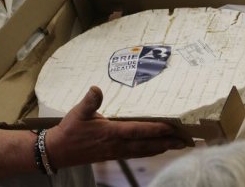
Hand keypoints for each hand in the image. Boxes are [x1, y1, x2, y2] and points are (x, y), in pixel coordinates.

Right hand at [45, 86, 190, 168]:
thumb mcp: (78, 112)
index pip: (138, 131)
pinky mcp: (113, 155)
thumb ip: (90, 101)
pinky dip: (149, 152)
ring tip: (177, 145)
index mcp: (110, 133)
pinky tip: (156, 150)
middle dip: (166, 142)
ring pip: (143, 151)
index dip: (155, 130)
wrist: (59, 151)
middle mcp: (116, 145)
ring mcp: (116, 152)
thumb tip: (96, 89)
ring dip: (161, 148)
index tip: (171, 127)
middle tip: (185, 140)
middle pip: (147, 145)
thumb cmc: (69, 131)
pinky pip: (136, 154)